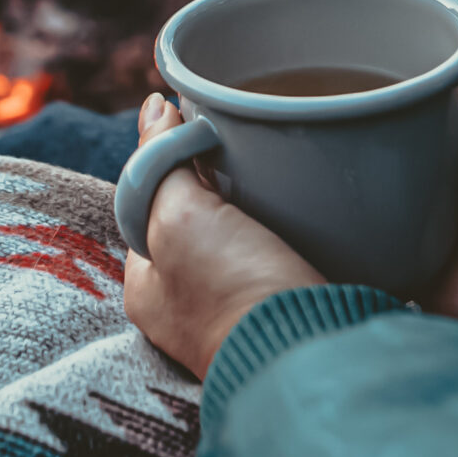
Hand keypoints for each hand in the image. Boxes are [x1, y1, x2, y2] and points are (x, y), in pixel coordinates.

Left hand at [122, 93, 324, 377]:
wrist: (310, 350)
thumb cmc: (231, 291)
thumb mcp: (178, 215)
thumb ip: (160, 160)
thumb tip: (154, 106)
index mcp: (147, 288)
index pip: (146, 204)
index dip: (168, 161)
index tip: (198, 129)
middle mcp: (186, 304)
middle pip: (195, 217)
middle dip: (217, 182)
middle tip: (244, 148)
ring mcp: (238, 308)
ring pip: (240, 233)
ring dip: (257, 202)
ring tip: (278, 169)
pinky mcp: (283, 306)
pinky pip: (278, 252)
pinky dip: (287, 226)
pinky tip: (304, 208)